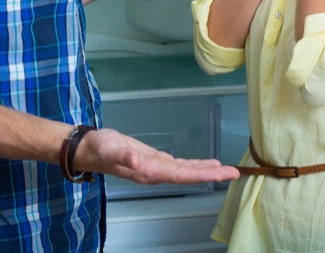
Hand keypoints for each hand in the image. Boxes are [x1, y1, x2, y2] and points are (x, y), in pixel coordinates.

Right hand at [76, 128, 239, 184]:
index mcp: (149, 171)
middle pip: (189, 175)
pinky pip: (180, 165)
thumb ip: (122, 156)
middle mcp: (156, 173)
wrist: (90, 149)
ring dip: (207, 171)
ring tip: (226, 170)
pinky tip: (206, 164)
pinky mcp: (156, 160)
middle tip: (234, 173)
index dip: (203, 175)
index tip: (222, 174)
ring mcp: (157, 168)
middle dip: (212, 175)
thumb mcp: (110, 149)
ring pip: (187, 171)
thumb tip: (136, 160)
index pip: (182, 176)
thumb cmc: (99, 148)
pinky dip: (195, 164)